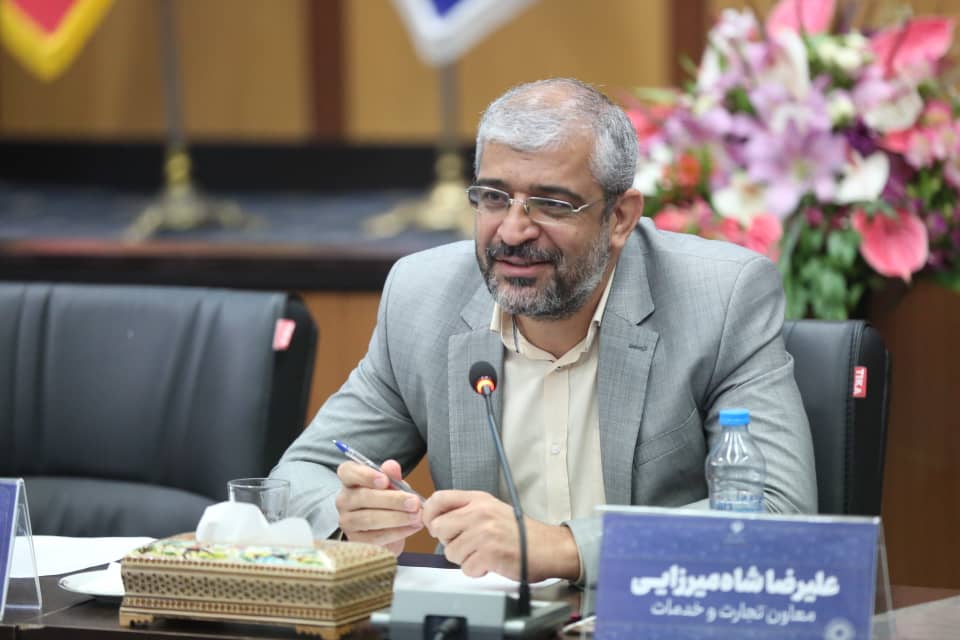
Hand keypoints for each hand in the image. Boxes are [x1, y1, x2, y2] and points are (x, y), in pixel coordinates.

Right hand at [335, 459, 422, 555]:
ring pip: (369, 519)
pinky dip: (397, 532)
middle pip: (363, 498)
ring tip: (416, 516)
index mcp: (350, 480)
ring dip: (397, 518)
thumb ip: (391, 475)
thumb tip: (392, 466)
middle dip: (392, 500)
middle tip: (414, 502)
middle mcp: (344, 499)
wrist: (387, 527)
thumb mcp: (391, 484)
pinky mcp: (355, 541)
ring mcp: (347, 521)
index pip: (348, 472)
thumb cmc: (386, 500)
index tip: (385, 480)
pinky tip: (411, 527)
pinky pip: (376, 537)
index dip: (366, 475)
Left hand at [422, 490, 579, 581]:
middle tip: (466, 543)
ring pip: (450, 552)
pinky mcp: (488, 554)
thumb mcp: (492, 509)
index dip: (429, 514)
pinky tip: (489, 563)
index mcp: (478, 499)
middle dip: (449, 541)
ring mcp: (483, 533)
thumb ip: (466, 510)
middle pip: (438, 528)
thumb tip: (436, 519)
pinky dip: (476, 570)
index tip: (433, 524)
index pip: (439, 499)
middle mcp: (479, 513)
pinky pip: (465, 568)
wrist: (547, 547)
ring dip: (465, 558)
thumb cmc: (519, 532)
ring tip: (483, 553)